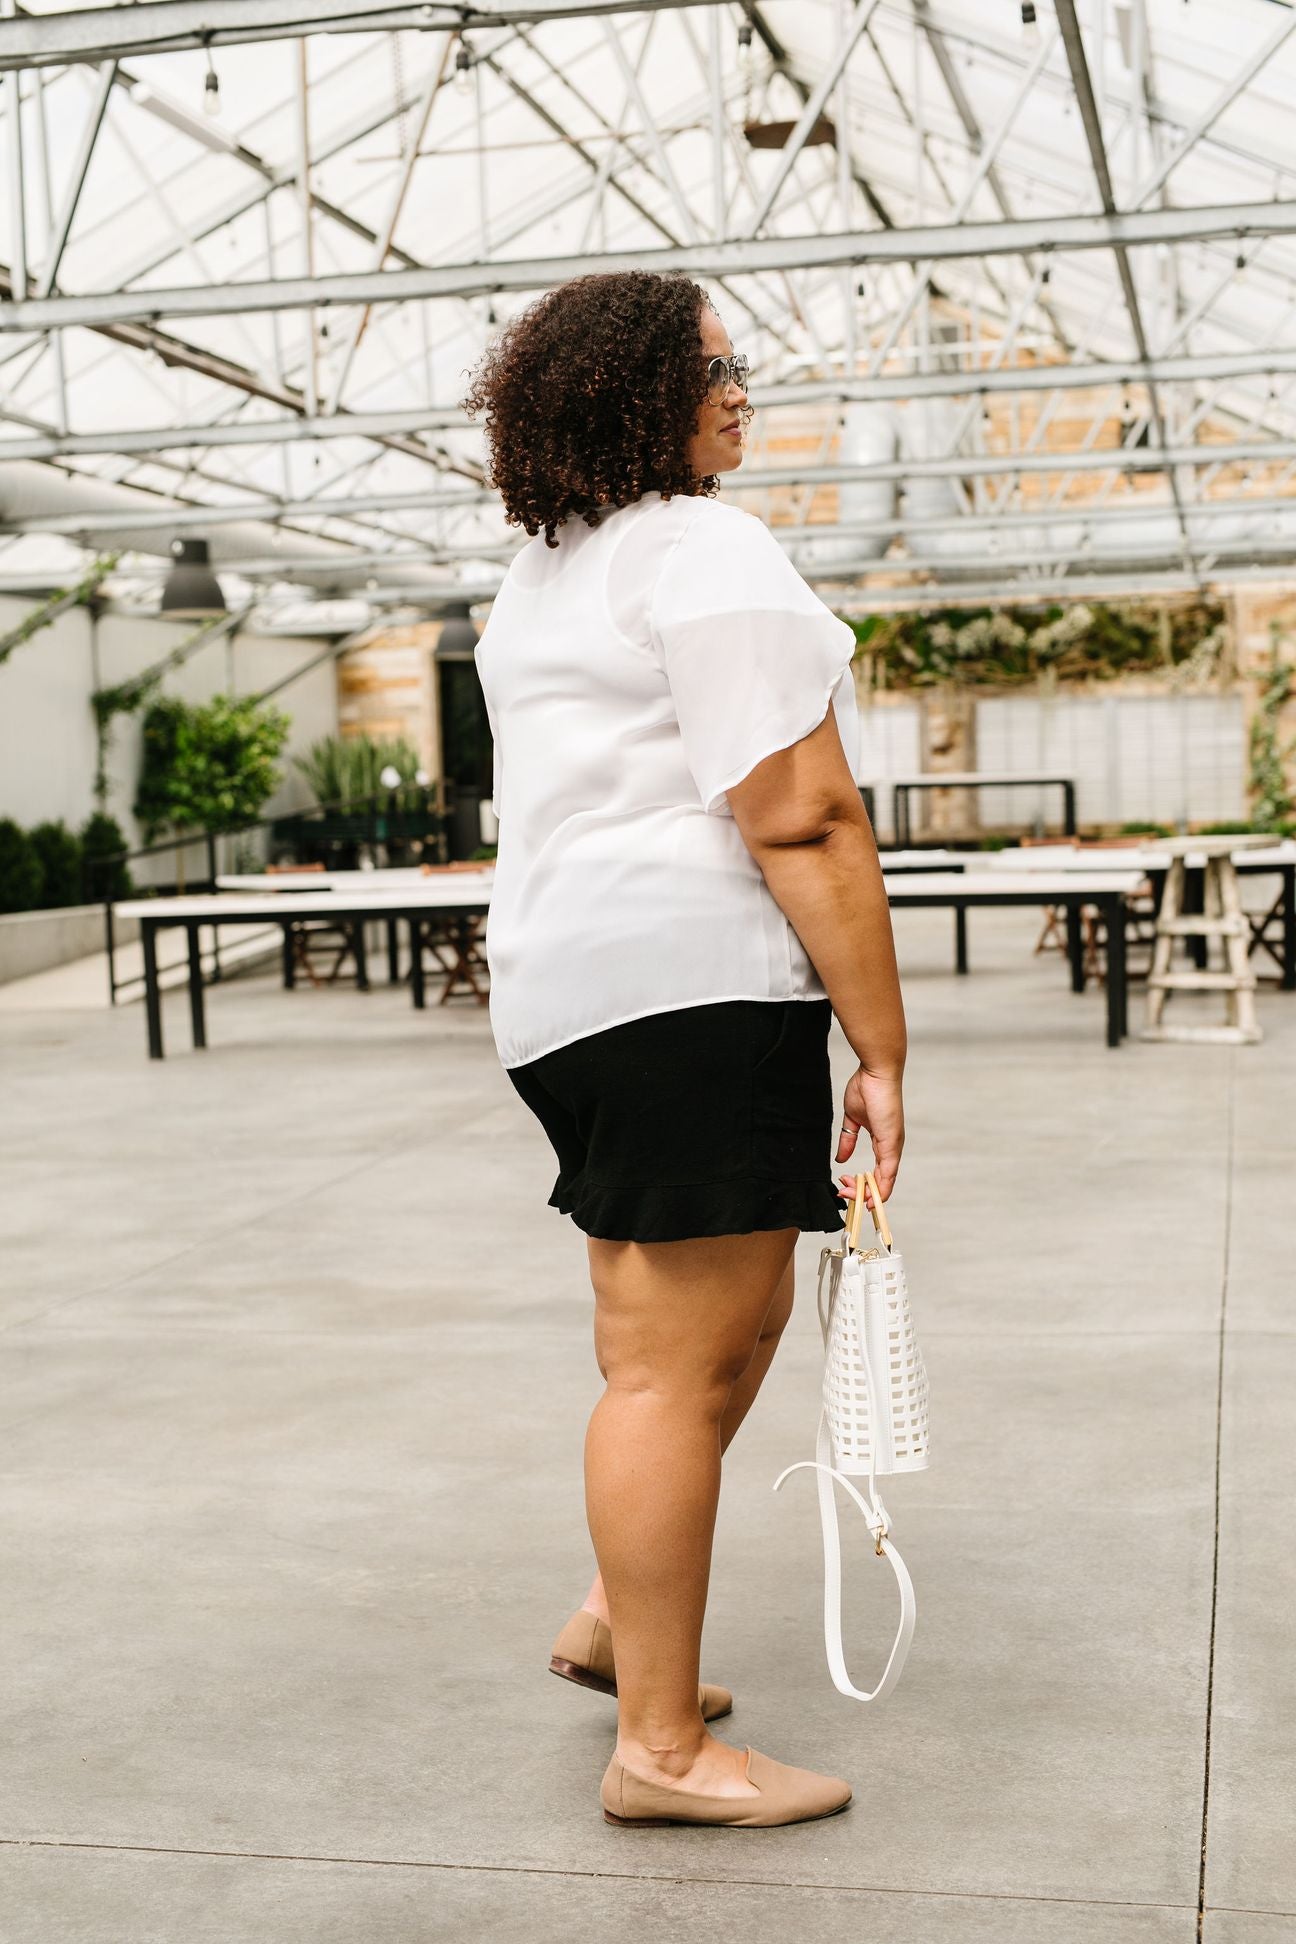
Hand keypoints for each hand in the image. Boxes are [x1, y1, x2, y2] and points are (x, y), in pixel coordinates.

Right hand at [835, 1064, 904, 1204]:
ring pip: (884, 1183)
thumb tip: (841, 1157)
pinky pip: (888, 1174)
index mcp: (883, 1142)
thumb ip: (848, 1140)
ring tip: (846, 1194)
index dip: (862, 1185)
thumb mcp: (852, 1119)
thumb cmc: (866, 1088)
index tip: (843, 1185)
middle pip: (880, 1182)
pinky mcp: (892, 1143)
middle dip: (860, 1193)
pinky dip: (880, 1189)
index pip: (877, 1173)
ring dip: (866, 1194)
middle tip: (841, 1192)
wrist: (876, 1071)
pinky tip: (870, 1198)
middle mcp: (891, 1148)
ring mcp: (893, 1146)